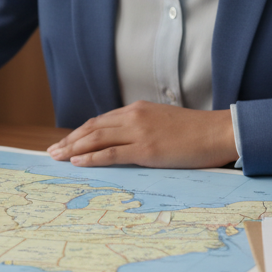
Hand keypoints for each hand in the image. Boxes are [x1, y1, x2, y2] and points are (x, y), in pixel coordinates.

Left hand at [46, 100, 237, 168]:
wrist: (218, 131)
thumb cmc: (196, 132)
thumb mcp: (163, 123)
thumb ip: (143, 128)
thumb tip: (127, 142)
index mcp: (138, 110)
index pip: (100, 121)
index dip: (80, 132)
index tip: (66, 142)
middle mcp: (134, 117)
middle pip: (92, 128)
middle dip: (70, 140)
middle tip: (52, 151)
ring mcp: (139, 132)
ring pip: (97, 139)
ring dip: (73, 148)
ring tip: (58, 157)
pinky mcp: (146, 149)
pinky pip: (112, 153)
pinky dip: (92, 157)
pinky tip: (78, 162)